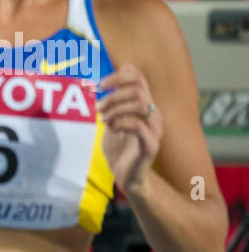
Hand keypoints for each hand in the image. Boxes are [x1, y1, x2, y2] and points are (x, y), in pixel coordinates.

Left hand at [99, 65, 161, 194]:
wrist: (125, 175)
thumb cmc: (119, 148)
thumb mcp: (112, 121)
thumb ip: (111, 104)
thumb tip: (102, 83)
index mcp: (144, 106)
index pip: (138, 78)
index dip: (119, 76)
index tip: (100, 85)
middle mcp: (153, 114)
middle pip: (138, 89)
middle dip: (113, 96)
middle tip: (98, 108)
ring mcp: (154, 129)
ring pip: (141, 104)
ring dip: (116, 109)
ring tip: (104, 120)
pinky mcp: (151, 144)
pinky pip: (139, 125)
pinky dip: (121, 123)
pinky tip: (111, 128)